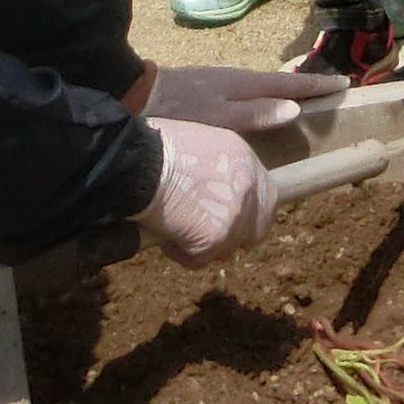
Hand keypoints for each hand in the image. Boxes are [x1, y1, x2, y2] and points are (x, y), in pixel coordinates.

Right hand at [141, 122, 271, 263]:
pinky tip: (164, 238)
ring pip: (226, 248)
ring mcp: (235, 214)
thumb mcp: (197, 144)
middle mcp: (248, 185)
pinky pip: (199, 259)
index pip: (265, 195)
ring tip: (173, 230)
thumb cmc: (153, 148)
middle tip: (205, 237)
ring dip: (202, 246)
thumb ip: (215, 169)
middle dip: (233, 237)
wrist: (137, 163)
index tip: (229, 220)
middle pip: (257, 229)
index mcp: (243, 158)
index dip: (249, 213)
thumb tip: (209, 190)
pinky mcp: (216, 238)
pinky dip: (180, 254)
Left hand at [144, 62, 353, 134]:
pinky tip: (262, 105)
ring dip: (287, 89)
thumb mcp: (218, 117)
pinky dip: (266, 95)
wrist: (136, 95)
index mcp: (243, 84)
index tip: (344, 84)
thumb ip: (255, 114)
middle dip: (306, 86)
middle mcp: (236, 79)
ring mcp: (221, 83)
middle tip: (332, 89)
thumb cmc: (179, 110)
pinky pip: (250, 91)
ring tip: (305, 97)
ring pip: (264, 86)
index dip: (316, 87)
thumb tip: (294, 109)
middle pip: (280, 82)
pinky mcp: (208, 89)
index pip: (289, 85)